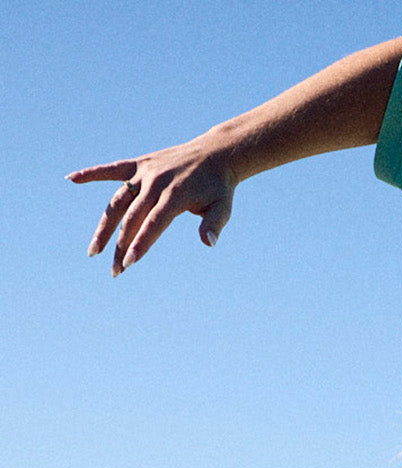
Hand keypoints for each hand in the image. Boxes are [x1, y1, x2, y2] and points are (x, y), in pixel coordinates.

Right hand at [69, 136, 237, 275]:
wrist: (215, 154)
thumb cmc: (219, 187)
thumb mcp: (223, 208)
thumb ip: (214, 225)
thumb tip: (208, 243)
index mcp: (175, 196)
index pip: (154, 224)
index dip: (141, 243)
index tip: (130, 263)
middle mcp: (156, 184)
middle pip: (132, 219)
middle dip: (122, 247)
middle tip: (115, 271)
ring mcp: (145, 173)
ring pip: (118, 201)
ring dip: (104, 226)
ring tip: (94, 250)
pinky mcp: (139, 164)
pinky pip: (112, 169)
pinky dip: (92, 173)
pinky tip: (71, 179)